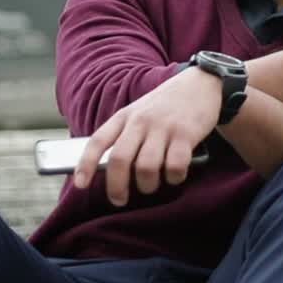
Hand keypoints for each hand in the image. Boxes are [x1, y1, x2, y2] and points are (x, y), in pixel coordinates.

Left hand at [73, 67, 220, 205]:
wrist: (201, 83)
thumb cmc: (166, 105)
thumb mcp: (139, 111)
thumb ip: (125, 134)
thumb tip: (110, 169)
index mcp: (125, 116)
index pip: (98, 141)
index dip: (85, 164)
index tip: (80, 185)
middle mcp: (141, 121)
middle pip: (120, 160)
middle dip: (117, 187)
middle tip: (120, 200)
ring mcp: (164, 127)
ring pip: (146, 167)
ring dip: (147, 185)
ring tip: (151, 186)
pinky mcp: (186, 133)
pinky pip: (175, 166)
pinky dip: (174, 178)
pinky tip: (175, 176)